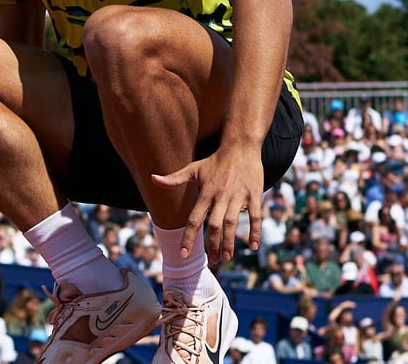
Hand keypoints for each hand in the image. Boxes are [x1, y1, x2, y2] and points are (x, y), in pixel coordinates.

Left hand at [153, 148, 263, 262]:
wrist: (240, 146)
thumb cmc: (215, 161)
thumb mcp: (194, 169)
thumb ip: (174, 179)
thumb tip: (153, 179)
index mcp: (206, 193)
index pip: (194, 219)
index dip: (188, 237)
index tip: (183, 254)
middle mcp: (220, 196)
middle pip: (214, 225)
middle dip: (213, 245)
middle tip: (215, 261)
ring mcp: (238, 196)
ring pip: (232, 223)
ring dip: (230, 241)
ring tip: (227, 257)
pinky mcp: (254, 195)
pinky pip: (254, 216)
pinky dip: (254, 231)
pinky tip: (253, 246)